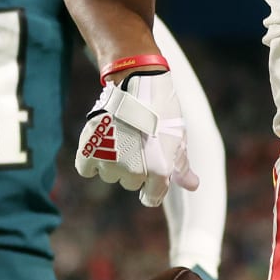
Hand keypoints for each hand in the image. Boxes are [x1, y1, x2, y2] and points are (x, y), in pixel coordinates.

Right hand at [75, 69, 198, 208]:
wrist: (138, 81)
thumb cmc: (162, 110)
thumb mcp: (177, 138)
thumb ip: (181, 167)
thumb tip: (192, 186)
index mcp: (159, 171)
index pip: (151, 198)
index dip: (151, 188)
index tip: (149, 174)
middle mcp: (134, 170)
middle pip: (130, 183)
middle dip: (134, 168)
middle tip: (137, 143)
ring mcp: (110, 161)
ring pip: (109, 175)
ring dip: (113, 162)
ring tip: (120, 137)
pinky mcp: (89, 149)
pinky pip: (86, 168)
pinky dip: (91, 160)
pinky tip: (100, 144)